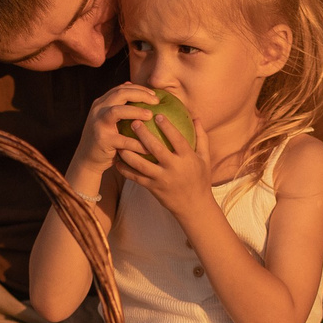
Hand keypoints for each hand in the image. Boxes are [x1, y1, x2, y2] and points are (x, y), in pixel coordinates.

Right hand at [69, 83, 161, 186]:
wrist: (87, 160)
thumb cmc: (106, 140)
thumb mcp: (109, 120)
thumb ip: (121, 107)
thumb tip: (140, 92)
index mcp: (101, 103)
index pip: (121, 89)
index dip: (139, 89)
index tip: (154, 94)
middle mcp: (98, 110)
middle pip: (120, 94)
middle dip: (140, 94)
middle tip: (156, 101)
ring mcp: (98, 124)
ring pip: (118, 111)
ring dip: (136, 111)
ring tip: (150, 115)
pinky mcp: (102, 141)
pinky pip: (124, 140)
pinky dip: (138, 143)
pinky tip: (149, 147)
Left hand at [114, 95, 214, 218]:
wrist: (194, 207)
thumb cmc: (200, 179)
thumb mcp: (204, 159)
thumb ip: (201, 137)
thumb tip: (196, 117)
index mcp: (187, 159)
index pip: (177, 140)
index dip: (167, 127)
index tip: (157, 115)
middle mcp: (173, 169)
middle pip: (155, 149)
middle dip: (143, 135)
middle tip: (134, 122)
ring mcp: (161, 179)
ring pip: (140, 164)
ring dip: (128, 152)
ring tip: (120, 139)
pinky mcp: (152, 188)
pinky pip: (135, 177)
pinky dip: (124, 169)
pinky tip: (117, 160)